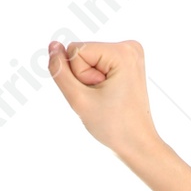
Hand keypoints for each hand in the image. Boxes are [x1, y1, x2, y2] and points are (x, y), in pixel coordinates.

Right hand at [47, 38, 160, 161]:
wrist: (138, 144)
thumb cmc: (113, 126)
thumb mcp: (79, 99)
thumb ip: (59, 71)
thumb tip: (53, 46)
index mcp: (122, 51)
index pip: (75, 51)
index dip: (79, 77)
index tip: (99, 95)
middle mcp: (129, 46)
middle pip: (81, 53)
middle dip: (85, 78)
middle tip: (103, 99)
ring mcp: (130, 53)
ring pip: (87, 59)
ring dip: (90, 81)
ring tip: (108, 98)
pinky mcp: (127, 62)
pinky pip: (96, 64)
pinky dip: (97, 81)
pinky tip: (110, 94)